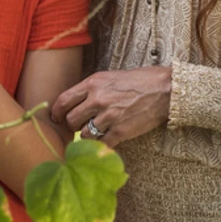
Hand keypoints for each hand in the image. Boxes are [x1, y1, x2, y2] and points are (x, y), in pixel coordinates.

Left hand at [50, 67, 172, 147]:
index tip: (56, 117)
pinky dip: (102, 144)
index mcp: (93, 83)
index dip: (56, 112)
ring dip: (87, 135)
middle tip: (79, 125)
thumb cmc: (138, 81)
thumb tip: (75, 102)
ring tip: (95, 131)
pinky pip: (102, 143)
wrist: (164, 89)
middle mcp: (98, 99)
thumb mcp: (109, 77)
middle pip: (71, 120)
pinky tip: (107, 140)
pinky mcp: (121, 131)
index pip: (64, 100)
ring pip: (84, 134)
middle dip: (72, 125)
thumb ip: (92, 89)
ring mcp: (109, 116)